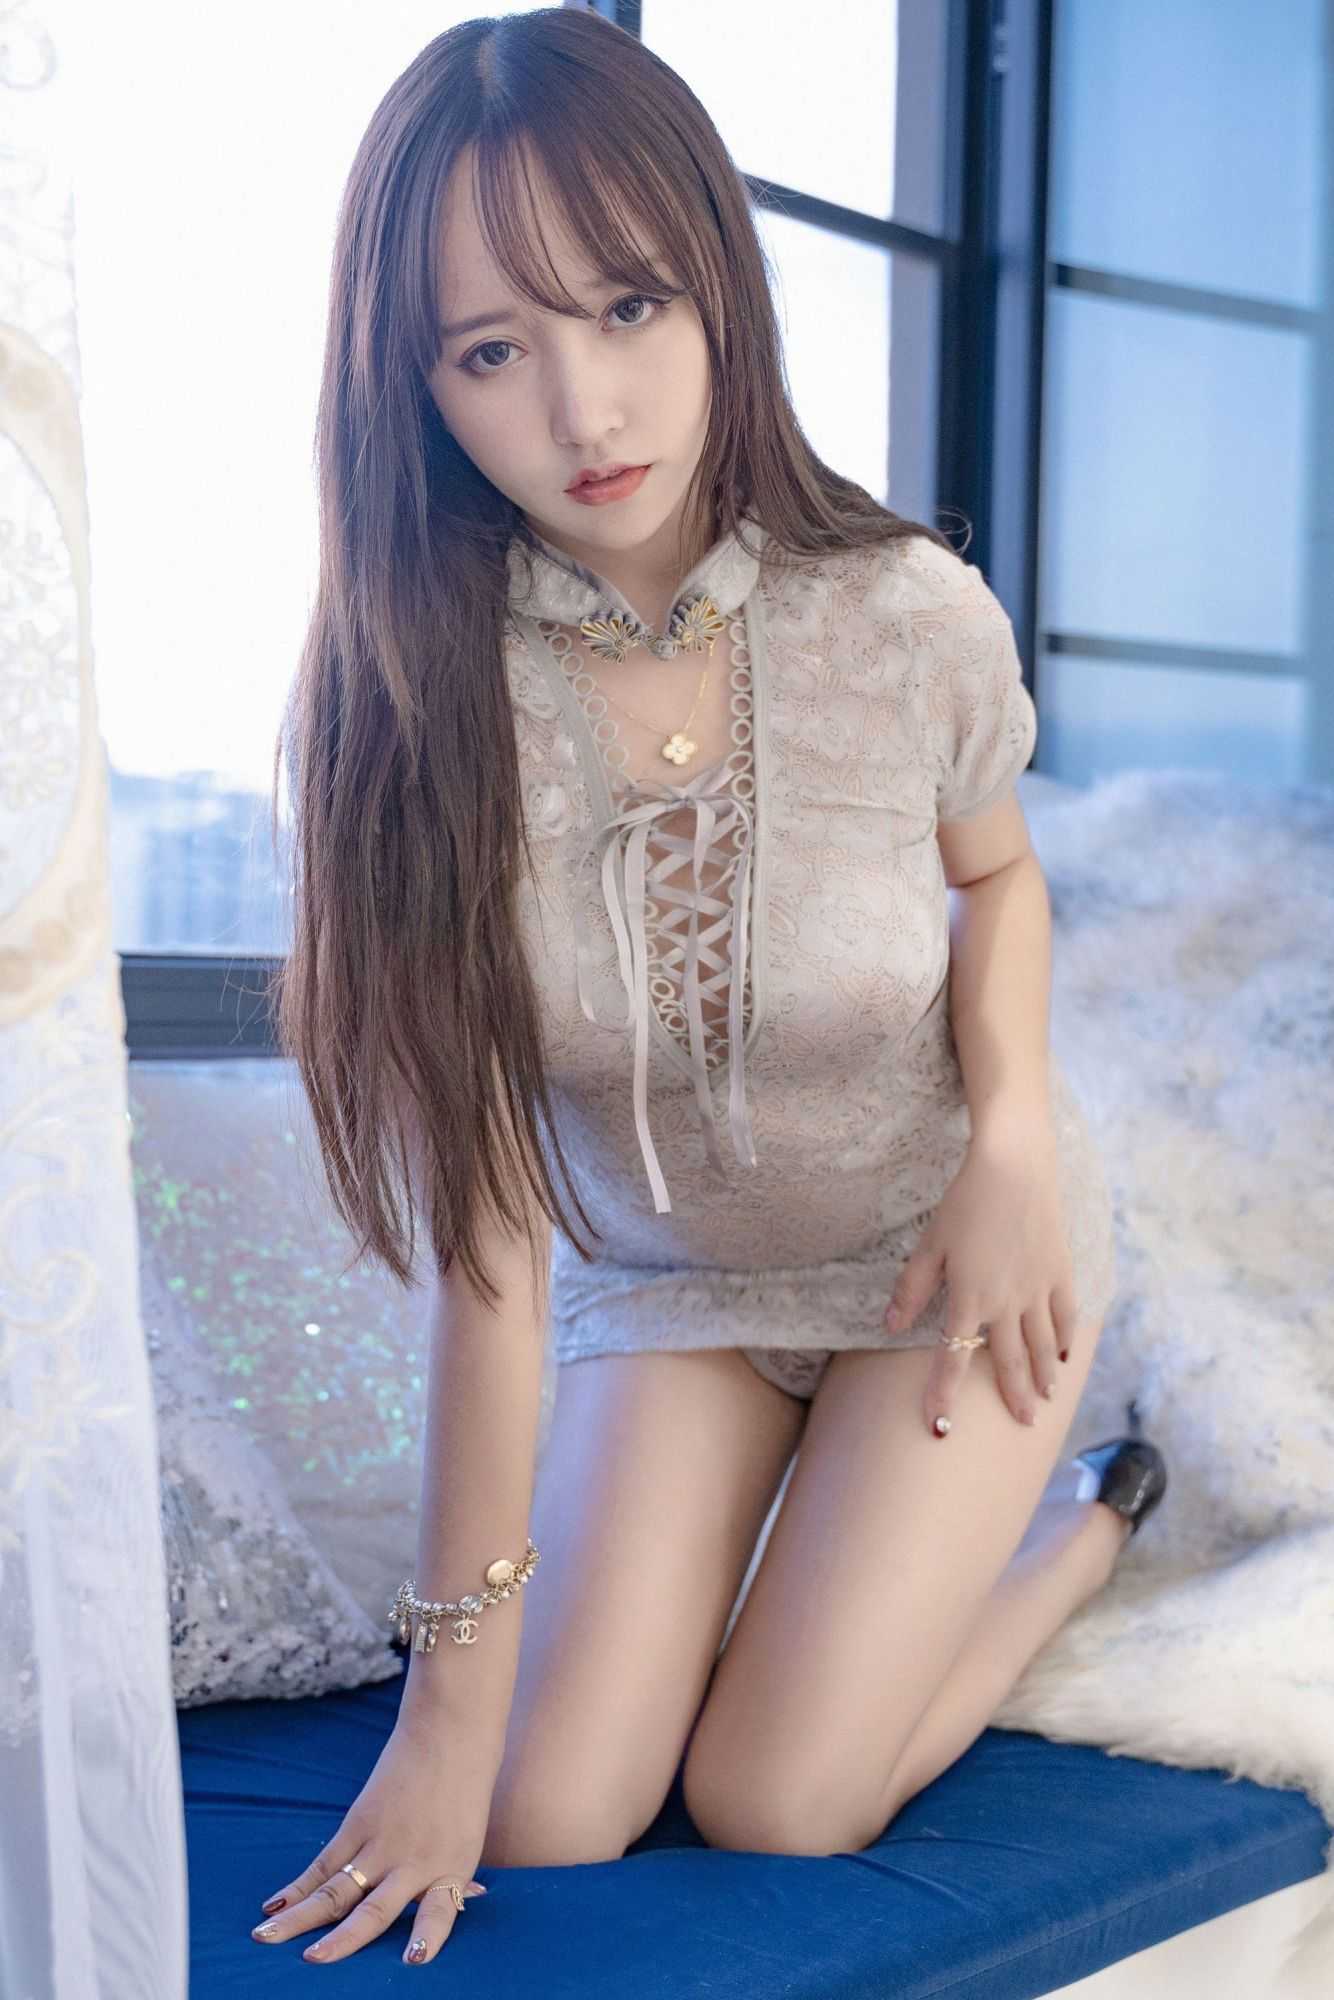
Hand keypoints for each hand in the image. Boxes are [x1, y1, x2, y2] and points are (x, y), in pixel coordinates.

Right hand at [250, 1698, 495, 1967]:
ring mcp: (382, 1842)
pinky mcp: (360, 1822)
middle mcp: (412, 1863)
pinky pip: (326, 1862)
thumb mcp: (469, 1840)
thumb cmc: (466, 1792)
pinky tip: (274, 1905)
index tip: (413, 1960)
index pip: (439, 1912)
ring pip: (335, 1888)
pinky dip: (299, 1886)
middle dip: (342, 1940)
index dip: (426, 1937)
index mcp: (449, 1871)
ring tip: (266, 1937)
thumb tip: (467, 1901)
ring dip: (300, 1915)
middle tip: (312, 1961)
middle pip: (373, 1910)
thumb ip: (453, 1875)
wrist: (450, 1733)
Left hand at [884, 1129, 1078, 1434]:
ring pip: (1043, 1345)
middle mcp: (1007, 1303)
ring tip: (1046, 1398)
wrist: (1013, 1166)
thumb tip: (890, 1326)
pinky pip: (1066, 1315)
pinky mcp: (1060, 1270)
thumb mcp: (929, 1245)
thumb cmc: (964, 1202)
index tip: (939, 1426)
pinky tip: (1065, 1354)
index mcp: (969, 1299)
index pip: (953, 1358)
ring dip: (1044, 1375)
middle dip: (1014, 1395)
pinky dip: (1066, 1338)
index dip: (944, 1394)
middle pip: (1010, 1361)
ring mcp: (1038, 1289)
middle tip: (1023, 1423)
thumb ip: (912, 1290)